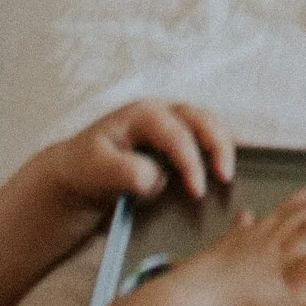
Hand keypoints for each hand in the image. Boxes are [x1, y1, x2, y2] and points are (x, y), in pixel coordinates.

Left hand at [35, 101, 236, 238]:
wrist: (75, 176)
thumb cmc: (84, 169)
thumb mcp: (95, 170)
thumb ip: (124, 171)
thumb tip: (157, 178)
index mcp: (142, 115)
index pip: (176, 133)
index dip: (191, 161)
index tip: (198, 191)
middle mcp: (162, 114)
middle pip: (201, 119)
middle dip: (218, 146)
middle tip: (226, 177)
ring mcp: (172, 126)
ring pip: (208, 126)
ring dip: (223, 147)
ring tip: (231, 174)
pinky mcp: (177, 144)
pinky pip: (205, 141)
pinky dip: (219, 152)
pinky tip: (226, 171)